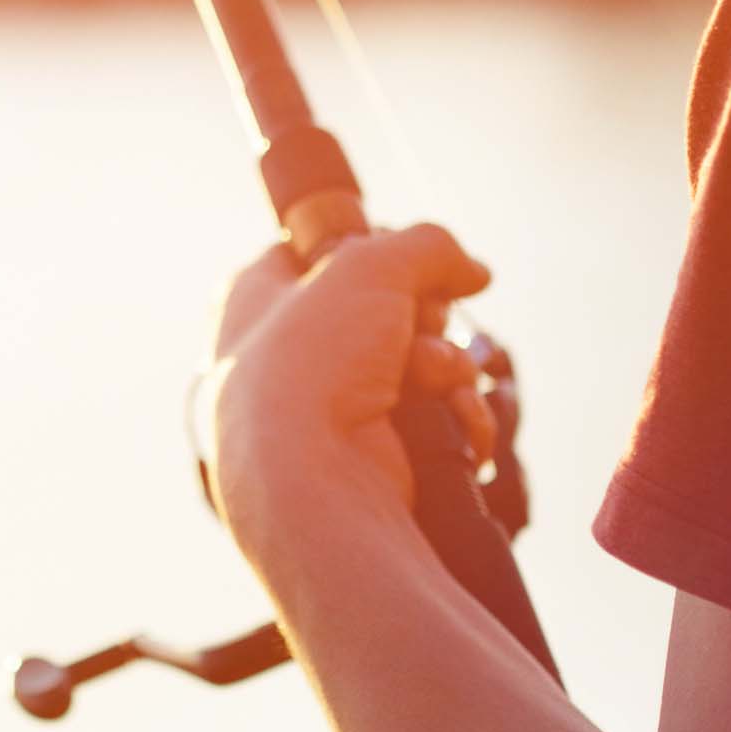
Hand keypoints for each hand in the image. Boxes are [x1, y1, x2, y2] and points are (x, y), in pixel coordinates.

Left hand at [198, 223, 494, 590]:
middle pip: (383, 309)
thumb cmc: (315, 362)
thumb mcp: (369, 266)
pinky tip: (460, 420)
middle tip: (423, 321)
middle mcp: (285, 357)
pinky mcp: (373, 459)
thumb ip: (428, 247)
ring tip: (436, 379)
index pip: (314, 251)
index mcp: (255, 300)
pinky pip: (434, 421)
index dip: (368, 246)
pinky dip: (456, 416)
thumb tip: (475, 274)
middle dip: (423, 314)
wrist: (311, 485)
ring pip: (419, 364)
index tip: (403, 254)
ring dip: (447, 366)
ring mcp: (329, 414)